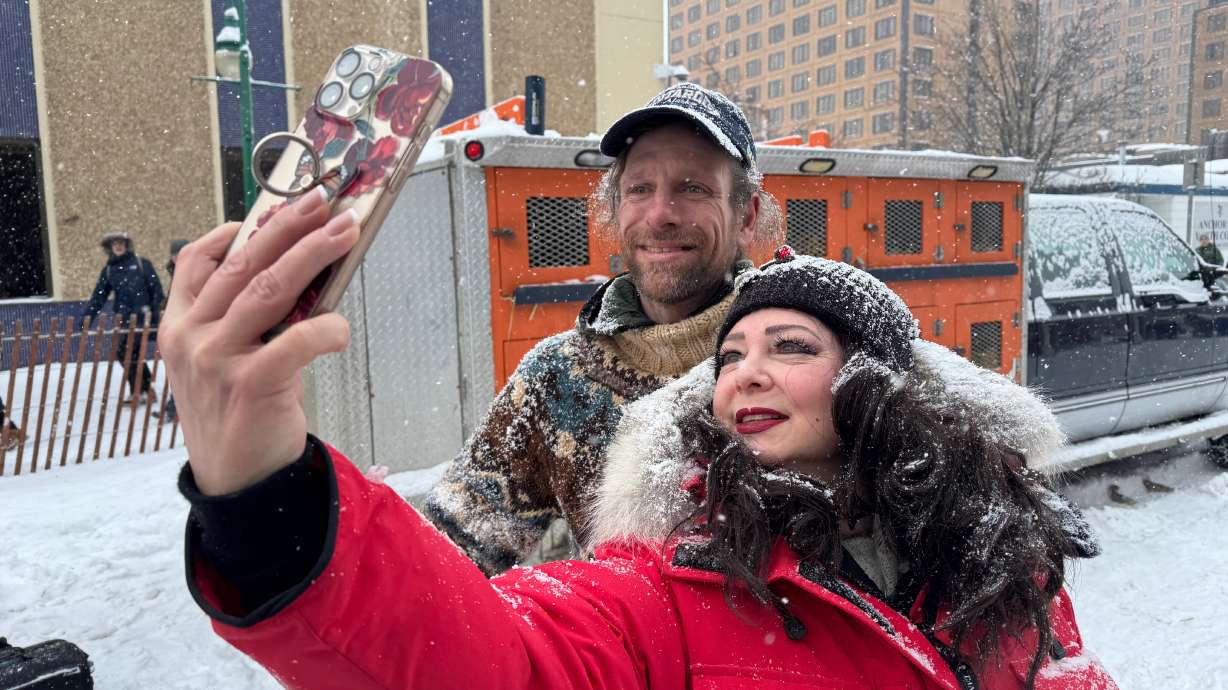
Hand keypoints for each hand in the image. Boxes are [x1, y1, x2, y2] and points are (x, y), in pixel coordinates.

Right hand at [159, 188, 358, 494]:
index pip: (197, 261)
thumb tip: (296, 266)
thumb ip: (242, 316)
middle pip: (244, 265)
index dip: (237, 230)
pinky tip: (342, 328)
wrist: (237, 481)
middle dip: (288, 227)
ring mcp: (215, 360)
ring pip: (269, 291)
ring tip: (345, 232)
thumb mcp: (223, 358)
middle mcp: (191, 336)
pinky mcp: (249, 385)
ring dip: (312, 255)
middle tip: (323, 200)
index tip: (274, 206)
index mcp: (179, 324)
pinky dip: (323, 329)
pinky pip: (293, 342)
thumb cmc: (238, 410)